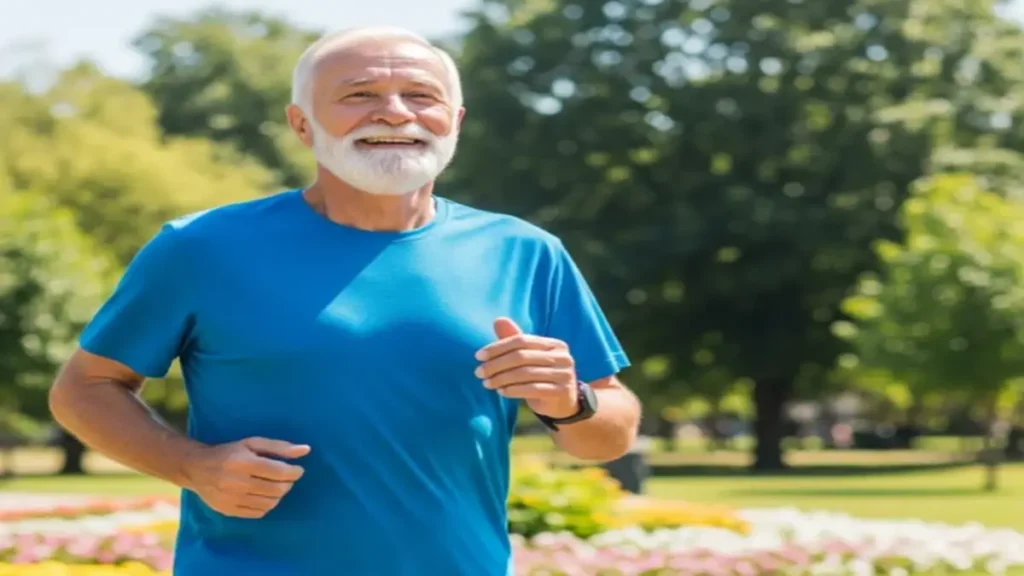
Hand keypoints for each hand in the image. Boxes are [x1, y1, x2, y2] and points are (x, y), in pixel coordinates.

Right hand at [182, 437, 310, 518]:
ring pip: (270, 503)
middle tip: (287, 478)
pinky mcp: (228, 510)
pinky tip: (264, 495)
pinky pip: (258, 513)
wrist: (196, 468)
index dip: (294, 473)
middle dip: (288, 484)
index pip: (279, 472)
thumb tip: (306, 450)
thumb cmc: (229, 452)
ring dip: (279, 495)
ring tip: (276, 486)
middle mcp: (237, 482)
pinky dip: (267, 505)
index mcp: (244, 462)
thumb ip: (279, 447)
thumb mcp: (252, 443)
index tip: (298, 470)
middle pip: (276, 489)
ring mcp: (232, 499)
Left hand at [475, 317, 578, 418]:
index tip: (478, 356)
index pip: (521, 340)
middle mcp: (563, 357)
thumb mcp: (528, 357)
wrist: (563, 403)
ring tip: (486, 383)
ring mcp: (564, 375)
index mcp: (554, 344)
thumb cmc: (541, 376)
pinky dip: (513, 390)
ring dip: (501, 379)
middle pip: (522, 357)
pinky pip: (532, 389)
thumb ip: (514, 339)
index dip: (498, 347)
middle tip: (479, 372)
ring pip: (525, 374)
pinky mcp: (561, 392)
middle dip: (496, 364)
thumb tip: (498, 320)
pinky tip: (501, 392)